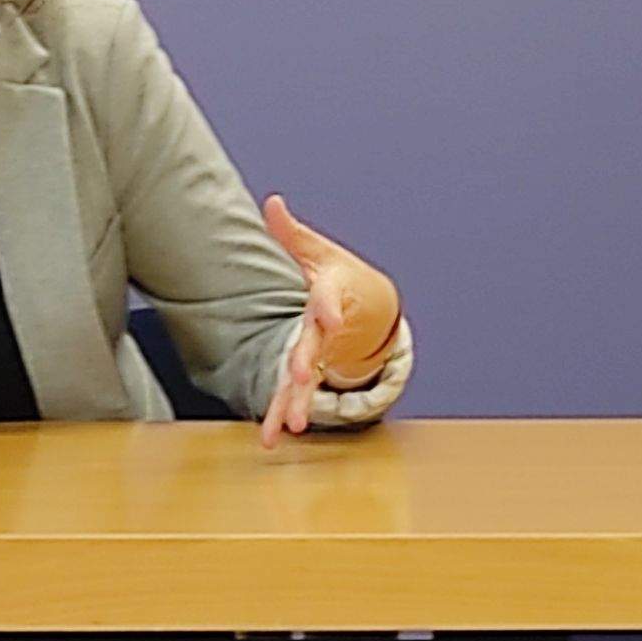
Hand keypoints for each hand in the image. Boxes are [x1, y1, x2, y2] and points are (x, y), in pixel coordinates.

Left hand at [257, 194, 400, 446]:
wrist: (370, 304)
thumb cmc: (337, 273)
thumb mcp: (316, 252)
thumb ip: (290, 233)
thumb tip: (271, 203)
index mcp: (329, 295)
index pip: (329, 301)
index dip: (330, 308)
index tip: (332, 319)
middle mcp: (325, 328)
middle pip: (317, 345)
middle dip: (310, 361)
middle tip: (304, 377)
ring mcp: (319, 352)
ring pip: (306, 380)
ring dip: (298, 402)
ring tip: (292, 425)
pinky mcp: (309, 369)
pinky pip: (294, 394)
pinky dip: (283, 414)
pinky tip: (271, 437)